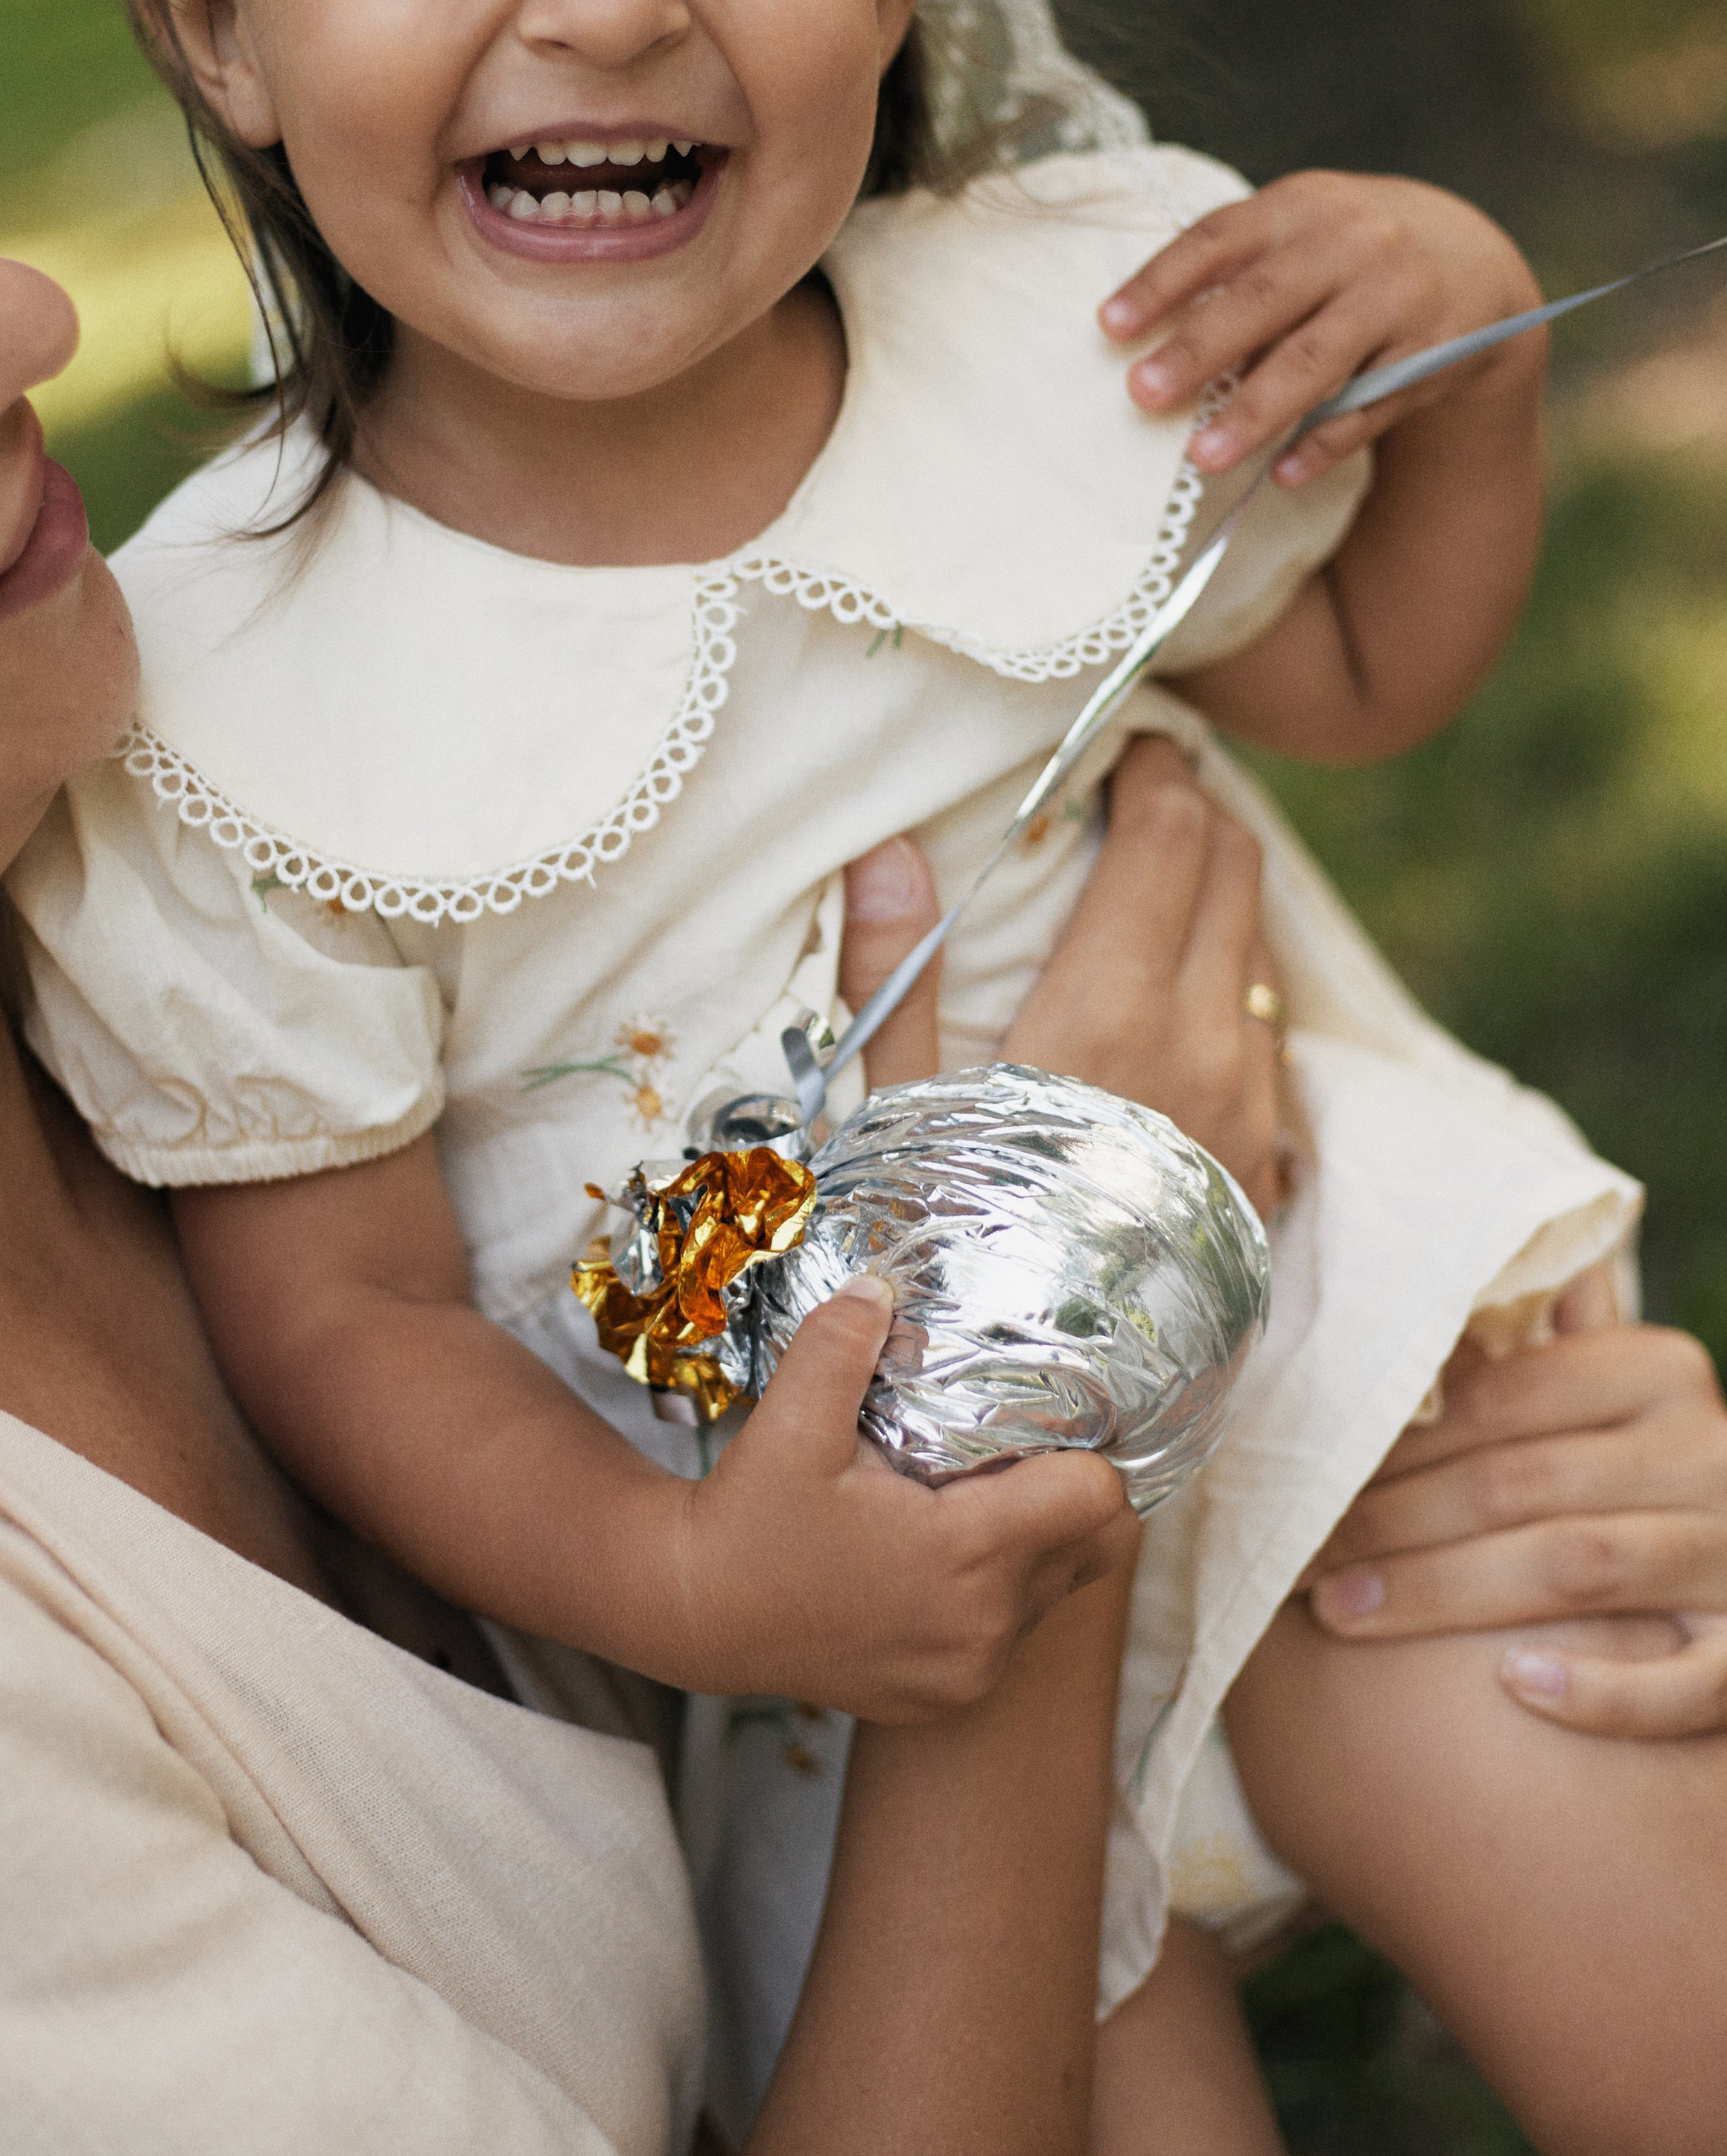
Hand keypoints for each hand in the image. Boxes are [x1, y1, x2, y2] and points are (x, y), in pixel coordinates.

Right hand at [674, 1276, 1130, 1722]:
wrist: (696, 1612)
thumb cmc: (749, 1518)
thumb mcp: (790, 1420)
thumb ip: (842, 1342)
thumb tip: (882, 1285)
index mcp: (965, 1553)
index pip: (1100, 1499)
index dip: (1083, 1452)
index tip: (1043, 1427)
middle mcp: (984, 1625)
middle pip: (1094, 1546)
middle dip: (1068, 1497)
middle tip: (1010, 1459)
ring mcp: (968, 1672)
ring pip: (1054, 1592)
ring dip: (1031, 1546)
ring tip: (962, 1506)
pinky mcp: (946, 1697)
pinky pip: (1009, 1635)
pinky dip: (993, 1596)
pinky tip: (932, 1561)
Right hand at [839, 738, 1285, 1210]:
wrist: (1051, 1405)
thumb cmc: (952, 1253)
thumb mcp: (903, 1112)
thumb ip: (897, 974)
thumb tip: (884, 849)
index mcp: (1110, 1010)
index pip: (1172, 837)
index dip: (1157, 773)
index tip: (1128, 750)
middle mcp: (1203, 1042)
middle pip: (1239, 869)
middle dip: (1197, 815)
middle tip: (1144, 800)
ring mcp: (1252, 1103)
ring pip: (1261, 951)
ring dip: (1220, 903)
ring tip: (1157, 899)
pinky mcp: (1270, 1162)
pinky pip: (1269, 1037)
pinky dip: (1232, 993)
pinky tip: (1177, 1014)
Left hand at [1100, 168, 1544, 489]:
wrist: (1474, 260)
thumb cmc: (1346, 254)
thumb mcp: (1300, 234)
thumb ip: (1238, 274)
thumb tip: (1151, 344)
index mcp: (1301, 206)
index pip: (1219, 238)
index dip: (1162, 281)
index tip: (1110, 327)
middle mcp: (1354, 243)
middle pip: (1265, 301)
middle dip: (1200, 349)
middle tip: (1143, 394)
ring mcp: (1399, 299)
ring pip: (1318, 360)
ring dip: (1257, 410)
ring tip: (1204, 457)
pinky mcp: (1435, 353)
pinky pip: (1371, 406)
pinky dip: (1326, 442)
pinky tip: (1283, 474)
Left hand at [1304, 1315, 1726, 1736]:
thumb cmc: (1638, 1473)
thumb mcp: (1607, 1399)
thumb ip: (1537, 1350)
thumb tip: (1426, 1276)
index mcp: (1657, 1370)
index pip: (1502, 1395)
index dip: (1395, 1441)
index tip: (1308, 1477)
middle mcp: (1708, 1453)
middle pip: (1520, 1481)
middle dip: (1394, 1521)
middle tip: (1301, 1557)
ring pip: (1577, 1566)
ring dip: (1444, 1593)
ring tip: (1343, 1611)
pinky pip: (1684, 1682)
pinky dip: (1600, 1689)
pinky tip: (1510, 1685)